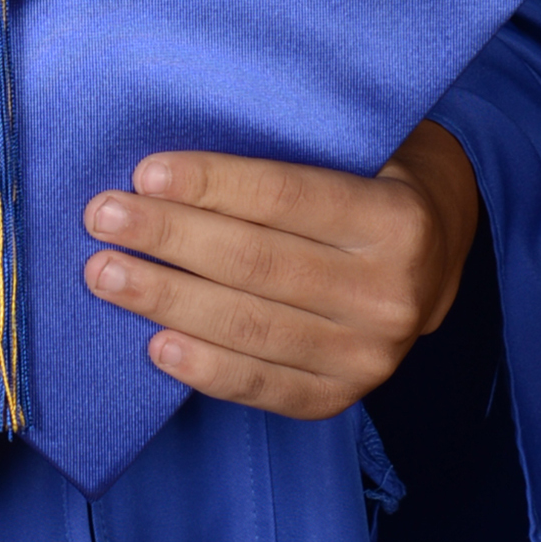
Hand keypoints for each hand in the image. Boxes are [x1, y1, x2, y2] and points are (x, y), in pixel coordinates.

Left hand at [80, 123, 481, 418]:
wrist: (438, 255)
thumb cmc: (371, 179)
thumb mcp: (357, 145)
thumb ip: (290, 145)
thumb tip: (177, 151)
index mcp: (397, 220)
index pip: (286, 197)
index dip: (211, 185)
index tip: (144, 173)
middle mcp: (389, 294)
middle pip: (257, 263)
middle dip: (169, 239)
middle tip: (102, 217)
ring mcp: (370, 356)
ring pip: (251, 327)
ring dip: (167, 300)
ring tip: (106, 275)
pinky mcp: (344, 396)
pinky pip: (265, 387)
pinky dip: (207, 369)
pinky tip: (157, 345)